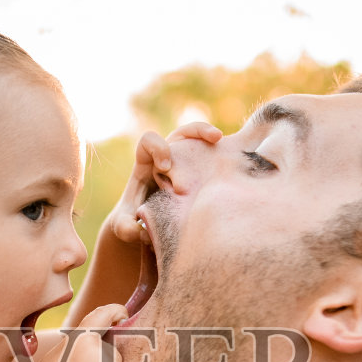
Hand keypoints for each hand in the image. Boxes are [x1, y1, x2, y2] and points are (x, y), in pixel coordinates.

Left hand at [71, 122, 222, 319]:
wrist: (148, 227)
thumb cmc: (134, 222)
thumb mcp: (124, 226)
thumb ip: (125, 228)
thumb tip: (141, 229)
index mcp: (146, 164)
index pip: (149, 141)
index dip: (157, 147)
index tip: (165, 166)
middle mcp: (169, 158)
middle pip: (183, 133)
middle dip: (198, 131)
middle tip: (216, 138)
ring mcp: (188, 164)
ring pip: (204, 143)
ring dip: (218, 141)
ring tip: (230, 145)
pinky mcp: (202, 173)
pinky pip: (215, 160)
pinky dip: (226, 159)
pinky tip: (236, 169)